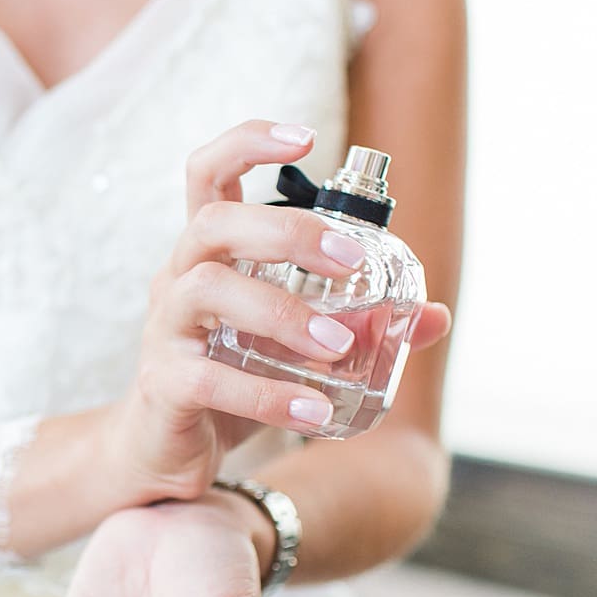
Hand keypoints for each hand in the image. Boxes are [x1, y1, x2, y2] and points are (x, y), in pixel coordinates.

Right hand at [104, 119, 451, 501]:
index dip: (248, 143)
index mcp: (207, 256)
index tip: (306, 139)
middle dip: (287, 230)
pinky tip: (313, 412)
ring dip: (281, 312)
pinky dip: (268, 394)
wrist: (162, 457)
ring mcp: (163, 331)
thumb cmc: (228, 386)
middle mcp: (178, 280)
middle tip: (349, 259)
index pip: (208, 174)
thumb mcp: (293, 348)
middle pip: (214, 221)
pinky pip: (210, 379)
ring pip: (208, 289)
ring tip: (338, 344)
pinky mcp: (163, 385)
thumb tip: (433, 316)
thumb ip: (358, 326)